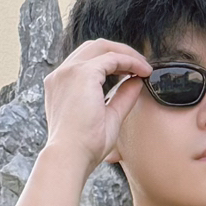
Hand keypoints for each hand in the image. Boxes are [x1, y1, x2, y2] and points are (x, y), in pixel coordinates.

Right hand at [41, 38, 154, 174]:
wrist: (69, 158)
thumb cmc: (84, 148)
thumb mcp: (107, 118)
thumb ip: (121, 98)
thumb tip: (136, 82)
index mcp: (61, 86)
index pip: (87, 61)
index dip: (113, 63)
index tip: (132, 73)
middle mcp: (61, 75)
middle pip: (94, 47)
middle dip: (120, 52)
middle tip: (141, 66)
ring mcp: (69, 72)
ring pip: (103, 47)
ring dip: (126, 54)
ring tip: (144, 67)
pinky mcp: (82, 74)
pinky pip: (112, 58)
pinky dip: (130, 61)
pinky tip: (143, 71)